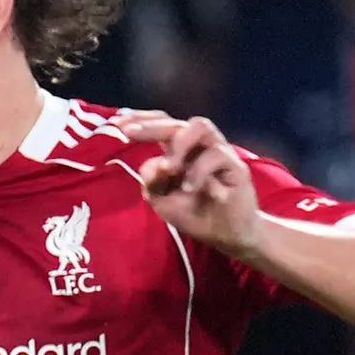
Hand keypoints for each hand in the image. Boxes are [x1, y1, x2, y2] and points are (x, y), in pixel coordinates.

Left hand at [119, 112, 259, 257]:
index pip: (161, 123)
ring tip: (169, 167)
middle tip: (129, 132)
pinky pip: (216, 155)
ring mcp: (217, 151)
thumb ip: (152, 182)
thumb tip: (154, 164)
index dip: (141, 119)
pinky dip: (198, 172)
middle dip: (151, 126)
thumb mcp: (162, 201)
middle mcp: (197, 145)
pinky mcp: (235, 165)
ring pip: (200, 126)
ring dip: (180, 144)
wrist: (225, 235)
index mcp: (178, 149)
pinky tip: (190, 189)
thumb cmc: (193, 212)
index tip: (118, 122)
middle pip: (175, 122)